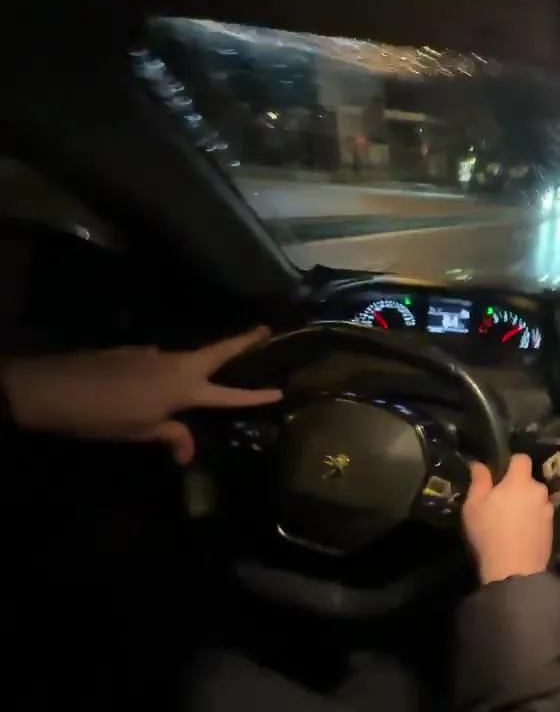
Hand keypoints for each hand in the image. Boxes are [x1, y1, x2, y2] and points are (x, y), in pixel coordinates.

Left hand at [1, 327, 281, 463]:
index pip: (229, 394)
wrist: (55, 387)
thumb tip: (187, 452)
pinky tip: (152, 384)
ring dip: (201, 362)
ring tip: (205, 374)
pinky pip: (159, 361)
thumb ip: (171, 436)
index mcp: (184, 388)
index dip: (255, 395)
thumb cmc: (104, 416)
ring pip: (186, 357)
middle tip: (264, 329)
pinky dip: (166, 370)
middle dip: (243, 340)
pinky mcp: (133, 352)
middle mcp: (175, 365)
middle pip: (217, 351)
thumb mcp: (140, 432)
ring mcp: (154, 354)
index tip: (281, 391)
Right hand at [462, 454, 553, 583]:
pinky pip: (540, 516)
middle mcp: (539, 491)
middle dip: (517, 487)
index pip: (521, 458)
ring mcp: (548, 510)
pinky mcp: (552, 529)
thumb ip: (479, 481)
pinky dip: (532, 520)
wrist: (515, 569)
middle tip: (499, 502)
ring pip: (535, 500)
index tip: (498, 475)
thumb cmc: (489, 532)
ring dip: (526, 504)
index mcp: (520, 481)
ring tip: (510, 521)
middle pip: (528, 481)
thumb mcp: (474, 505)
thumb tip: (479, 464)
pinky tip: (520, 534)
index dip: (510, 463)